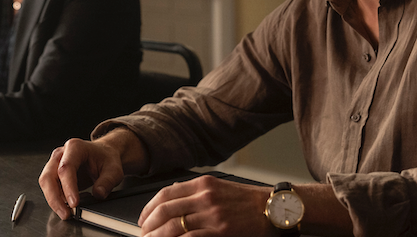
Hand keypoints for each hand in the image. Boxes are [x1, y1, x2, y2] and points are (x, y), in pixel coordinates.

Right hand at [39, 137, 126, 220]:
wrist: (103, 155)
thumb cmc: (106, 159)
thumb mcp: (114, 169)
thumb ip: (107, 181)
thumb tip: (98, 194)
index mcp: (75, 147)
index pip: (66, 168)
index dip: (68, 187)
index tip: (74, 203)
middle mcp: (61, 154)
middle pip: (49, 176)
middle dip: (55, 198)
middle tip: (66, 214)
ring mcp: (55, 163)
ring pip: (46, 183)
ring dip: (53, 201)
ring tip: (66, 214)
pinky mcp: (54, 174)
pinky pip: (49, 188)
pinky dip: (56, 200)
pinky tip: (66, 208)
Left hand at [137, 175, 274, 236]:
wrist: (273, 209)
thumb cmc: (248, 201)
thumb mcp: (220, 187)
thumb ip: (196, 192)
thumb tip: (172, 201)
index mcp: (203, 184)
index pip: (166, 193)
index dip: (149, 208)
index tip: (143, 218)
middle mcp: (205, 196)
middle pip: (165, 210)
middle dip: (148, 225)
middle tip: (143, 234)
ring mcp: (212, 215)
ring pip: (173, 226)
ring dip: (157, 236)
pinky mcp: (219, 231)